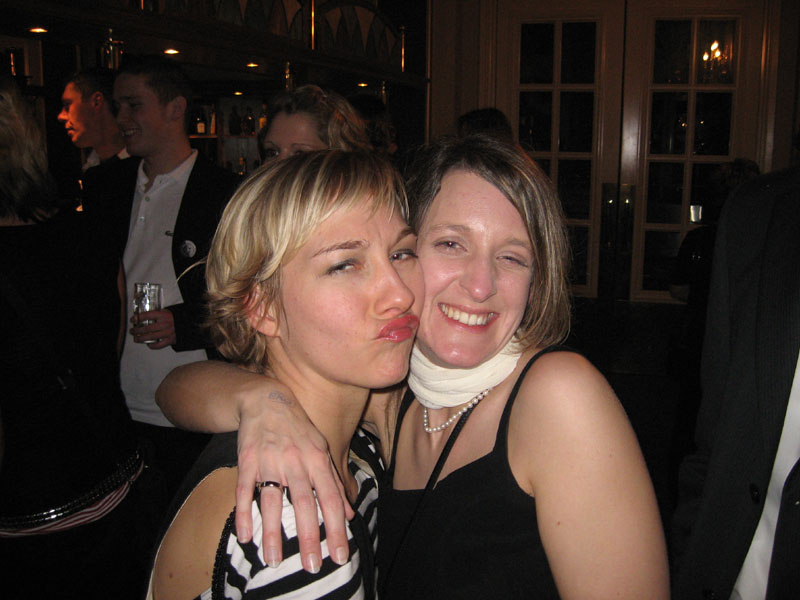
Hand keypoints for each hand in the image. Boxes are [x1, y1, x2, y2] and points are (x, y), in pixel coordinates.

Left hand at [130, 309, 176, 348]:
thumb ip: (157, 314)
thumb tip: (143, 317)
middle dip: (137, 330)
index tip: (132, 319)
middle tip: (132, 331)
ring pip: (151, 337)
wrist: (188, 324)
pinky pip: (159, 345)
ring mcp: (168, 333)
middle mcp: (165, 324)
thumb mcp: (166, 312)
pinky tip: (148, 344)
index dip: (138, 318)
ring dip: (141, 339)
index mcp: (163, 315)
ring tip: (136, 339)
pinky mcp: (170, 340)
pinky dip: (152, 345)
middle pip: (147, 328)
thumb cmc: (176, 318)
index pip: (148, 315)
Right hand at [235, 389, 353, 572]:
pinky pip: (244, 490)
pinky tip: (245, 535)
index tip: (340, 554)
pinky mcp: (247, 460)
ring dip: (273, 532)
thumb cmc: (299, 429)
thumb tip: (348, 514)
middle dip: (309, 536)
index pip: (331, 499)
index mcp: (317, 459)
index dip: (337, 528)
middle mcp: (296, 460)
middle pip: (304, 503)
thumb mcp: (322, 449)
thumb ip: (335, 482)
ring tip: (273, 560)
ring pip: (273, 500)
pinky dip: (243, 513)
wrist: (267, 399)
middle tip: (312, 565)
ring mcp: (270, 460)